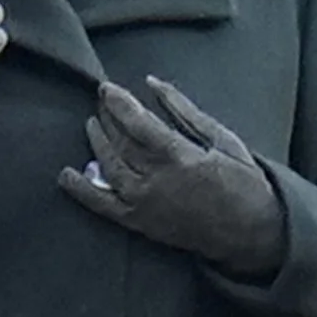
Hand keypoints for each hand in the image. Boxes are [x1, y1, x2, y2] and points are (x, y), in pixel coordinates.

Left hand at [58, 78, 282, 275]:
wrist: (251, 232)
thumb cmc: (243, 182)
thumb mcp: (222, 139)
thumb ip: (184, 111)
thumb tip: (152, 83)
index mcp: (180, 158)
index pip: (137, 123)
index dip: (118, 103)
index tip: (106, 88)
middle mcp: (157, 182)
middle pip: (120, 143)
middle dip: (106, 118)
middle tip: (101, 101)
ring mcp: (146, 205)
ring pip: (109, 168)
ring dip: (96, 143)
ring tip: (92, 125)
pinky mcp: (141, 224)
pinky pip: (103, 206)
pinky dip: (81, 191)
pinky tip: (66, 175)